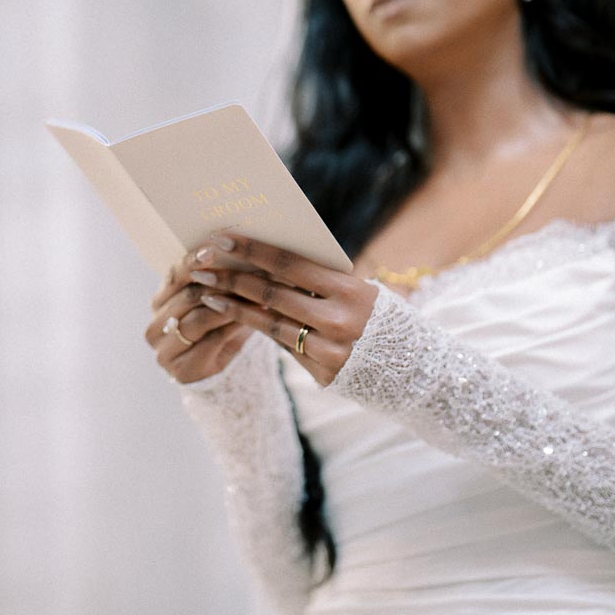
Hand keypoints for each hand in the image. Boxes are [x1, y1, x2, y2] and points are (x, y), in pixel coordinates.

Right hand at [144, 247, 250, 383]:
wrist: (219, 371)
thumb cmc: (219, 326)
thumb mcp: (213, 302)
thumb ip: (216, 279)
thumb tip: (236, 245)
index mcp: (159, 302)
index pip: (174, 275)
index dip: (193, 260)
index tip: (214, 248)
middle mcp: (154, 326)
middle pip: (188, 296)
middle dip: (221, 280)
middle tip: (250, 266)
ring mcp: (163, 351)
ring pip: (200, 317)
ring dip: (232, 301)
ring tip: (258, 287)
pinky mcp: (179, 370)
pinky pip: (213, 339)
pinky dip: (236, 323)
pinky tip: (256, 312)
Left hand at [189, 234, 378, 385]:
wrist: (413, 367)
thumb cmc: (377, 316)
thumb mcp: (357, 291)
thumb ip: (318, 280)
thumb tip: (266, 262)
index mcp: (349, 290)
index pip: (290, 264)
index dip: (253, 251)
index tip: (222, 239)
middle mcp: (338, 321)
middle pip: (271, 294)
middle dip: (232, 277)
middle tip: (201, 265)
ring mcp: (329, 351)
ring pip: (269, 324)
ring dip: (233, 306)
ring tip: (207, 292)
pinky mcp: (323, 374)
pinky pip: (282, 346)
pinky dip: (257, 329)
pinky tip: (233, 317)